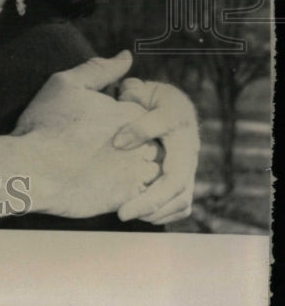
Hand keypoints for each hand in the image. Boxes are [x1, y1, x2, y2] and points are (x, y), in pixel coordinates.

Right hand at [2, 51, 161, 217]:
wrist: (32, 170)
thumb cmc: (46, 124)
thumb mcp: (66, 84)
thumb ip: (101, 69)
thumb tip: (127, 57)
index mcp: (131, 113)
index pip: (142, 112)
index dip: (118, 116)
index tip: (96, 123)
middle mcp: (142, 143)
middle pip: (150, 140)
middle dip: (132, 143)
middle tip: (97, 146)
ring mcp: (137, 172)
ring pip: (150, 169)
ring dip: (134, 167)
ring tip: (102, 166)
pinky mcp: (129, 198)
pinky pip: (143, 195)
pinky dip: (129, 190)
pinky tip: (103, 184)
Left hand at [111, 78, 200, 224]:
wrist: (165, 102)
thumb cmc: (144, 95)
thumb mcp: (138, 90)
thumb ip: (131, 100)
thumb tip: (121, 131)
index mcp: (176, 117)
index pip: (163, 127)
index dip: (140, 136)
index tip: (115, 145)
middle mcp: (188, 145)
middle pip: (176, 180)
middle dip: (150, 200)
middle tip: (122, 212)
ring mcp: (189, 164)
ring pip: (181, 197)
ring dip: (156, 211)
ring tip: (127, 214)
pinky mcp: (185, 178)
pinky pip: (181, 204)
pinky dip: (163, 214)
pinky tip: (139, 215)